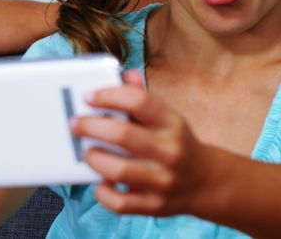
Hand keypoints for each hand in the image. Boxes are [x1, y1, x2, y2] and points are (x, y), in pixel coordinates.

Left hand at [72, 71, 212, 216]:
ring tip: (86, 151)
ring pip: (118, 170)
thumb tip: (126, 75)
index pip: (140, 101)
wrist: (204, 182)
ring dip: (94, 158)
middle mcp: (170, 151)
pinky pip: (119, 202)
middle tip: (75, 124)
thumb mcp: (168, 118)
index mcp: (173, 124)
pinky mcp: (153, 205)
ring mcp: (162, 180)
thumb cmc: (177, 144)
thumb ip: (145, 98)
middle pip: (122, 135)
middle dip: (90, 126)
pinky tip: (101, 181)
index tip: (89, 97)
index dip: (110, 95)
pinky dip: (103, 192)